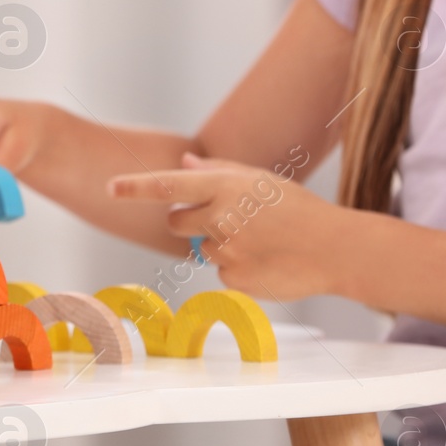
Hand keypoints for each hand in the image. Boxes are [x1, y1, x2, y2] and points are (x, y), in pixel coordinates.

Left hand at [107, 153, 344, 300]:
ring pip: (202, 249)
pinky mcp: (233, 280)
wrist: (335, 248)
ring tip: (260, 241)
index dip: (134, 188)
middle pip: (176, 223)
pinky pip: (220, 273)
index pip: (167, 187)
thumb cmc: (298, 209)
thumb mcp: (260, 181)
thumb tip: (184, 165)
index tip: (110, 188)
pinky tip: (265, 261)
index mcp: (225, 188)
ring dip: (222, 245)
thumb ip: (218, 173)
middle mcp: (220, 218)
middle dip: (190, 221)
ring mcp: (225, 252)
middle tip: (227, 219)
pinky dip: (237, 268)